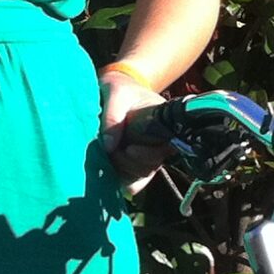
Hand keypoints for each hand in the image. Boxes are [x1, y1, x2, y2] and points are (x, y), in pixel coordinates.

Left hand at [98, 65, 167, 186]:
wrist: (116, 92)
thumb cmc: (121, 90)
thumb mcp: (116, 94)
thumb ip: (113, 118)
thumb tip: (109, 147)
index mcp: (164, 126)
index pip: (165, 149)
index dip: (147, 155)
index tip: (129, 149)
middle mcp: (160, 144)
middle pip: (150, 168)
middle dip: (129, 163)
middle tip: (114, 151)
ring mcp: (147, 157)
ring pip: (140, 177)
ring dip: (122, 170)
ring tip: (110, 155)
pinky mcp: (134, 165)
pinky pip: (132, 183)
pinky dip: (119, 179)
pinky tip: (109, 168)